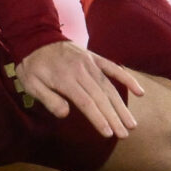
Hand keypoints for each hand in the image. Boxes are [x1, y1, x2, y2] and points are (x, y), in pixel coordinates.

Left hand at [14, 41, 143, 140]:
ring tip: (132, 123)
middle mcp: (81, 71)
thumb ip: (48, 99)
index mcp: (65, 79)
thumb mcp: (31, 84)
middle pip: (101, 97)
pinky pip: (114, 68)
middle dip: (114, 117)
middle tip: (125, 134)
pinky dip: (127, 79)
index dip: (98, 118)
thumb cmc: (32, 65)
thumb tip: (65, 114)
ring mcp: (90, 63)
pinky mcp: (95, 58)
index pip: (86, 102)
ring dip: (122, 106)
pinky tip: (139, 92)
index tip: (108, 133)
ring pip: (110, 87)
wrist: (35, 36)